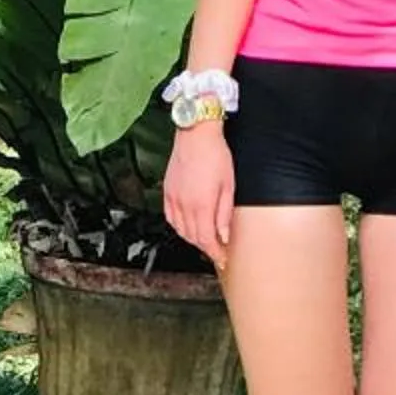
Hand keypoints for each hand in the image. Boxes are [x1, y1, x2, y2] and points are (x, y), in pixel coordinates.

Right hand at [163, 126, 235, 266]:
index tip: (222, 259)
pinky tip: (187, 226)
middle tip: (218, 249)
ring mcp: (173, 198)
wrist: (196, 134)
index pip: (206, 240)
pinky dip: (179, 226)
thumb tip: (224, 236)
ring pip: (180, 230)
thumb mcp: (228, 186)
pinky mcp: (167, 191)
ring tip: (206, 238)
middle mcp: (184, 205)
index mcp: (201, 205)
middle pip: (193, 237)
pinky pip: (170, 218)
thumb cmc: (215, 155)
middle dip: (206, 247)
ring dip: (193, 238)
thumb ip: (224, 214)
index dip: (215, 253)